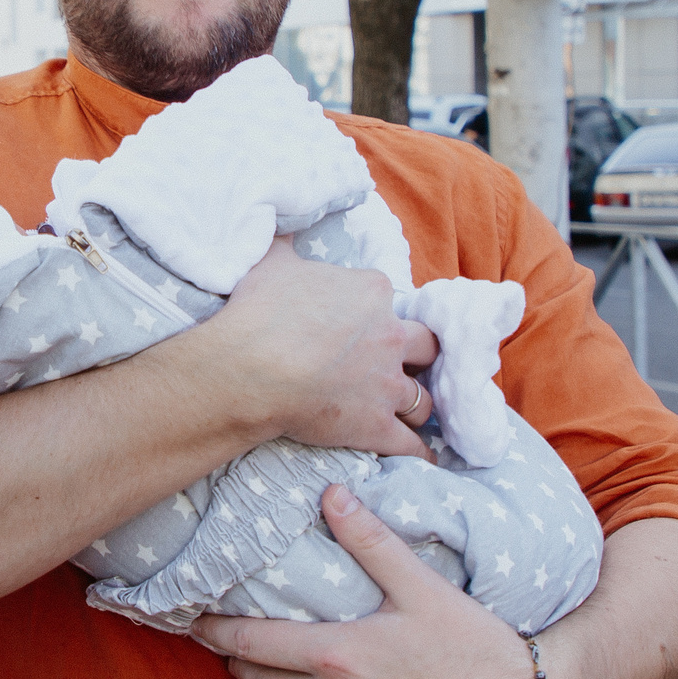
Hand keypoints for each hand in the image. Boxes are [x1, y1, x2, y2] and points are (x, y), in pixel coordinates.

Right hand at [183, 238, 439, 461]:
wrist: (251, 368)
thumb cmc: (259, 312)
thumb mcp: (271, 260)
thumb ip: (286, 241)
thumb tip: (282, 220)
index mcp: (372, 292)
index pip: (389, 299)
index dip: (377, 313)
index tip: (362, 325)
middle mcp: (391, 336)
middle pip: (425, 346)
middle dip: (419, 356)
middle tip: (404, 364)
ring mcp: (386, 384)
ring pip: (423, 398)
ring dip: (419, 404)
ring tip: (412, 411)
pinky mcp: (376, 424)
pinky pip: (411, 445)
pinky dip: (420, 453)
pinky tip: (425, 458)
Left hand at [193, 485, 539, 678]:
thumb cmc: (475, 645)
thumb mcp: (421, 586)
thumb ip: (370, 541)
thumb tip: (331, 495)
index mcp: (338, 656)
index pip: (252, 645)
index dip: (215, 633)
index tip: (192, 620)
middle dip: (237, 661)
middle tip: (222, 640)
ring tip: (264, 664)